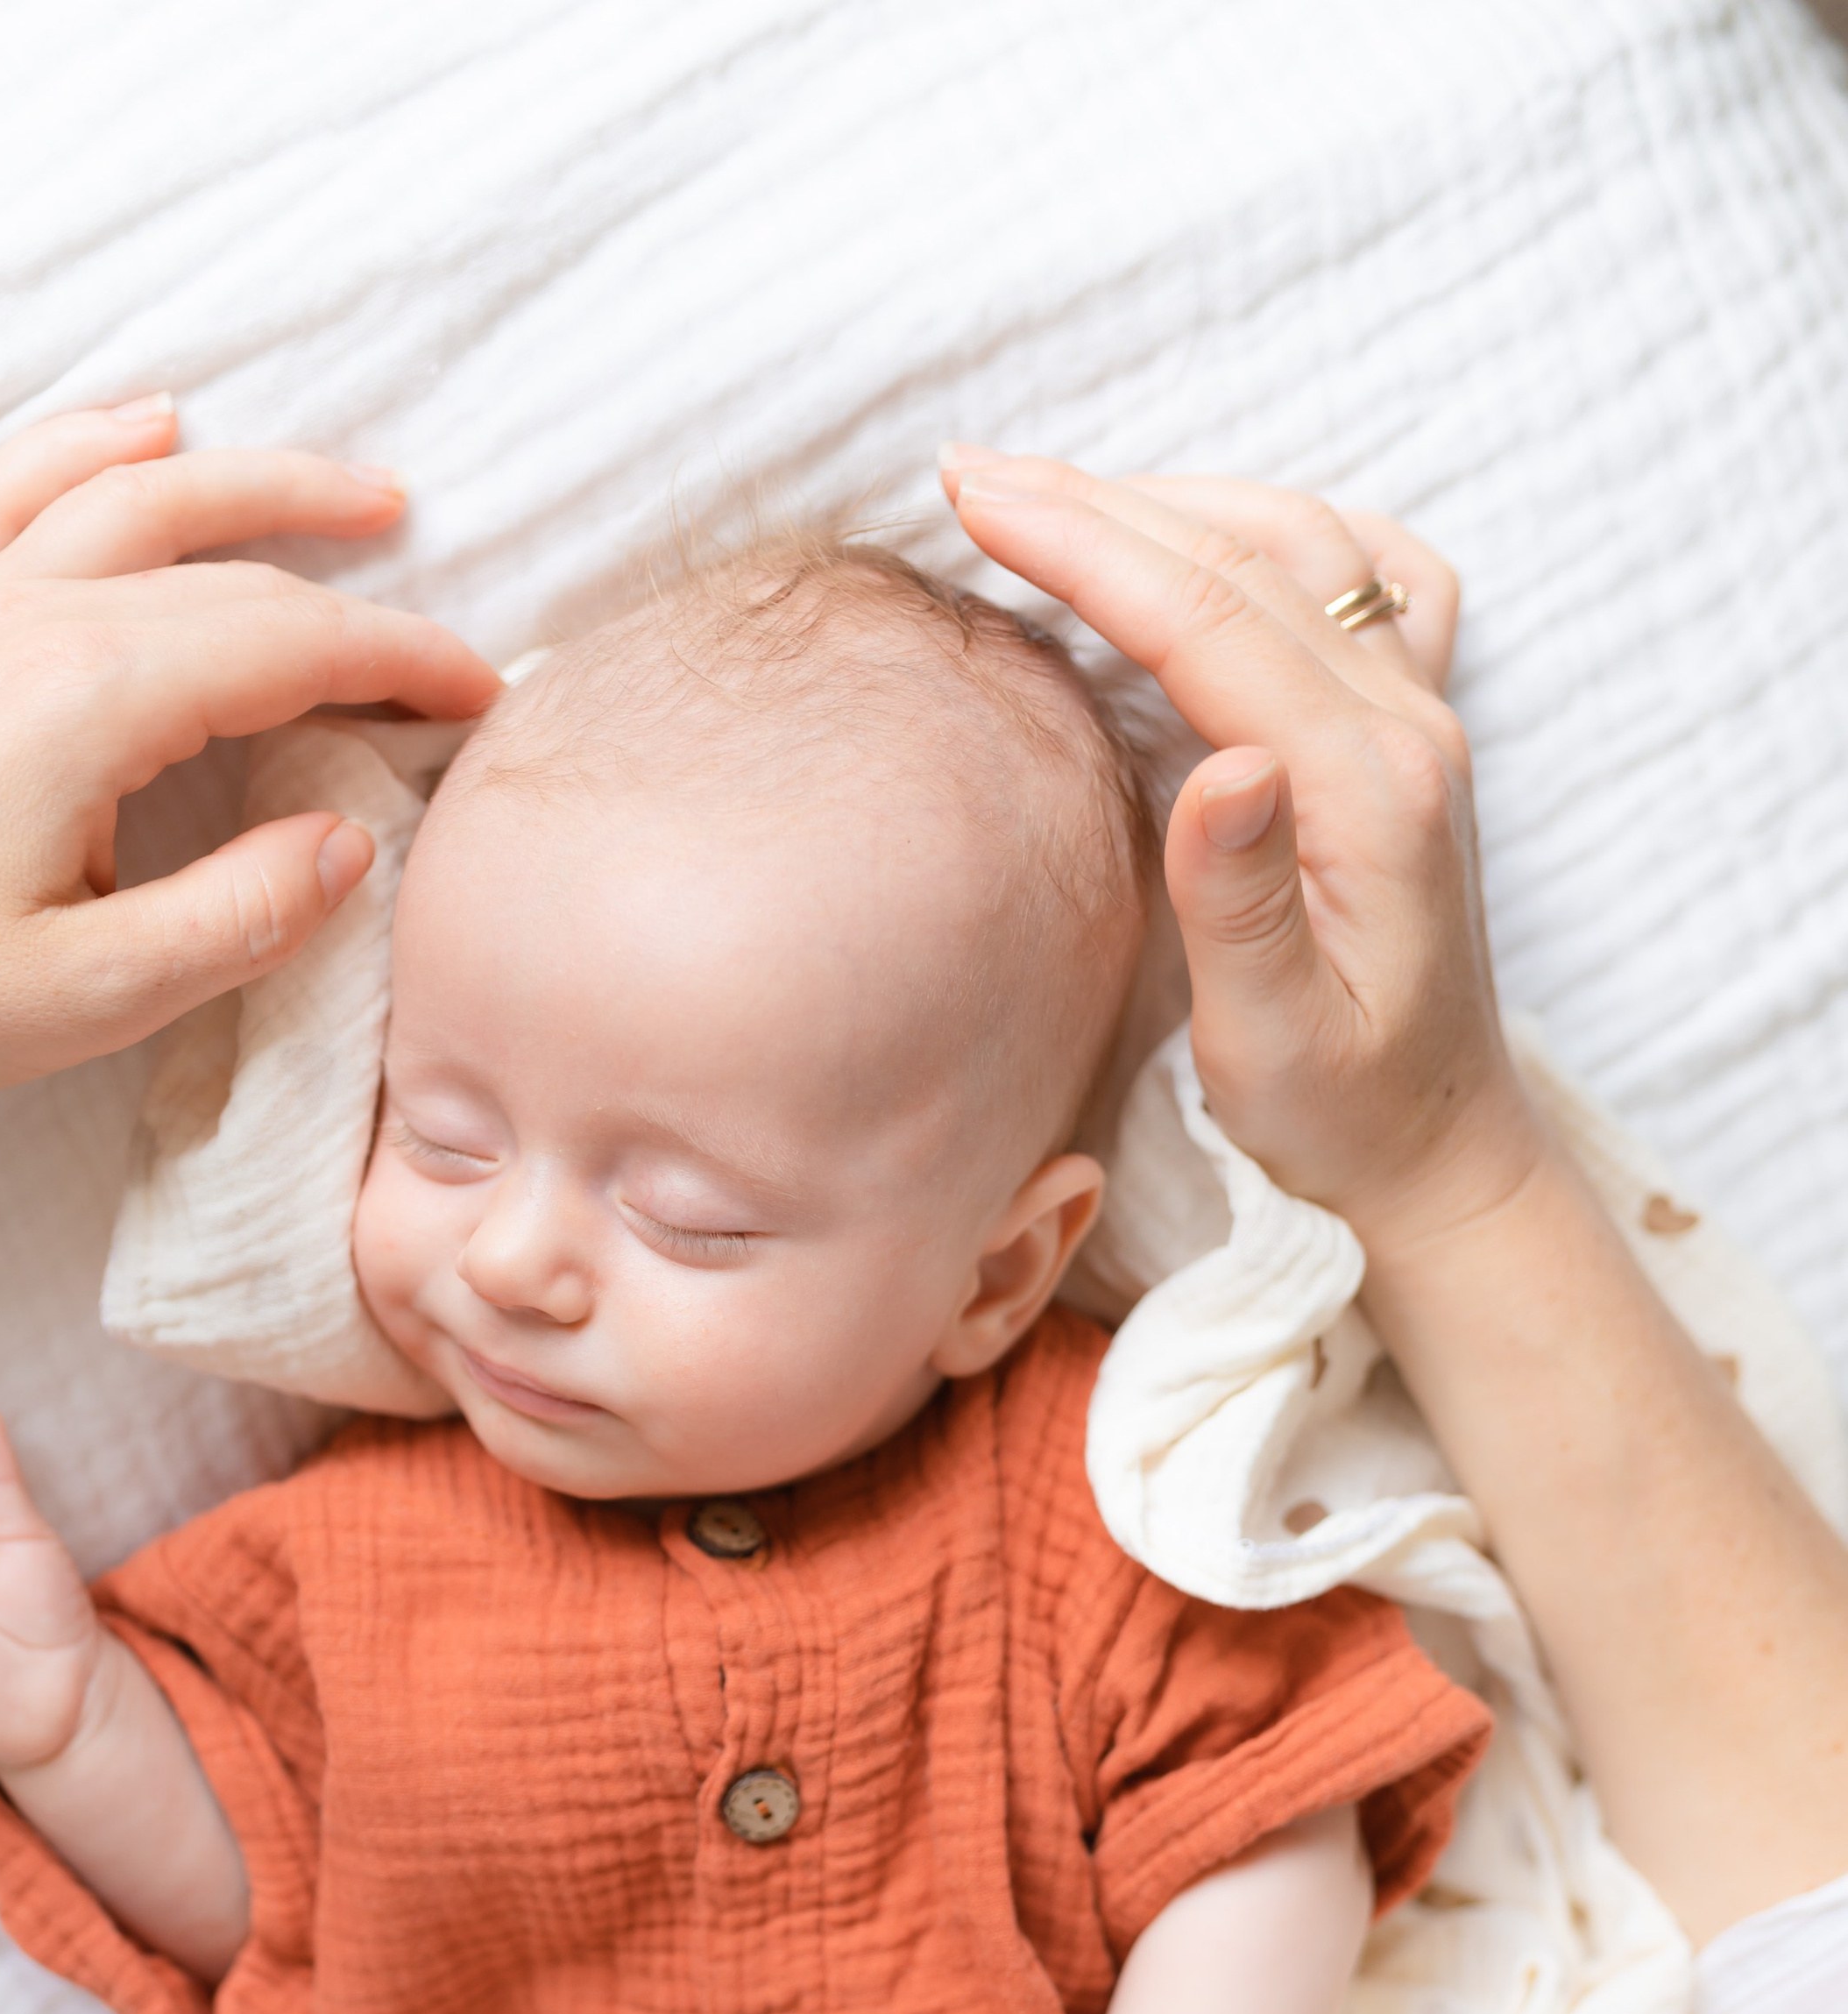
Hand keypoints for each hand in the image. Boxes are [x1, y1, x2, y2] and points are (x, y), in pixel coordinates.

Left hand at [0, 398, 499, 1147]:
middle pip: (222, 566)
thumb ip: (243, 914)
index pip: (282, 645)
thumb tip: (348, 843)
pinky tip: (149, 425)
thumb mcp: (98, 995)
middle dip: (351, 586)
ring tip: (354, 491)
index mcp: (75, 705)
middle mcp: (13, 622)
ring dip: (249, 481)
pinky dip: (86, 444)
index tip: (478, 693)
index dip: (396, 659)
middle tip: (444, 615)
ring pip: (124, 494)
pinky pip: (4, 491)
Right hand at [938, 453, 1541, 1258]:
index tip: (975, 500)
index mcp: (1369, 793)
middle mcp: (1408, 727)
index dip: (1087, 546)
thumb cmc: (1342, 1115)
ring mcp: (1421, 715)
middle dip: (1100, 501)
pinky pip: (1359, 577)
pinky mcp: (1411, 731)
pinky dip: (1267, 530)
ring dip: (1170, 500)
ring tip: (1046, 493)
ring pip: (1302, 545)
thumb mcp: (1275, 1043)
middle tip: (967, 472)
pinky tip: (1202, 533)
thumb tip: (1223, 761)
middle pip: (1248, 557)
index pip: (1211, 620)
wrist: (1439, 1148)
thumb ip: (1243, 903)